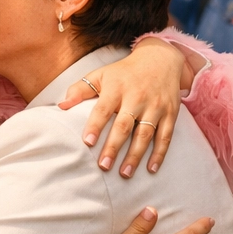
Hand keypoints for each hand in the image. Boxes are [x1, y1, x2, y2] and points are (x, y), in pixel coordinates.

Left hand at [58, 37, 185, 176]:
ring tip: (124, 174)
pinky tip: (151, 169)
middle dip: (114, 147)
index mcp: (117, 88)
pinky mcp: (170, 113)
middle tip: (103, 166)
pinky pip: (165, 136)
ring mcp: (156, 106)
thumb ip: (80, 89)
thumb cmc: (123, 72)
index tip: (87, 142)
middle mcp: (137, 97)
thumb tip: (61, 106)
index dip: (96, 125)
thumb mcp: (101, 74)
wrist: (160, 59)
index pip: (104, 108)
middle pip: (125, 125)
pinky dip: (159, 153)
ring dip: (135, 155)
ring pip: (145, 134)